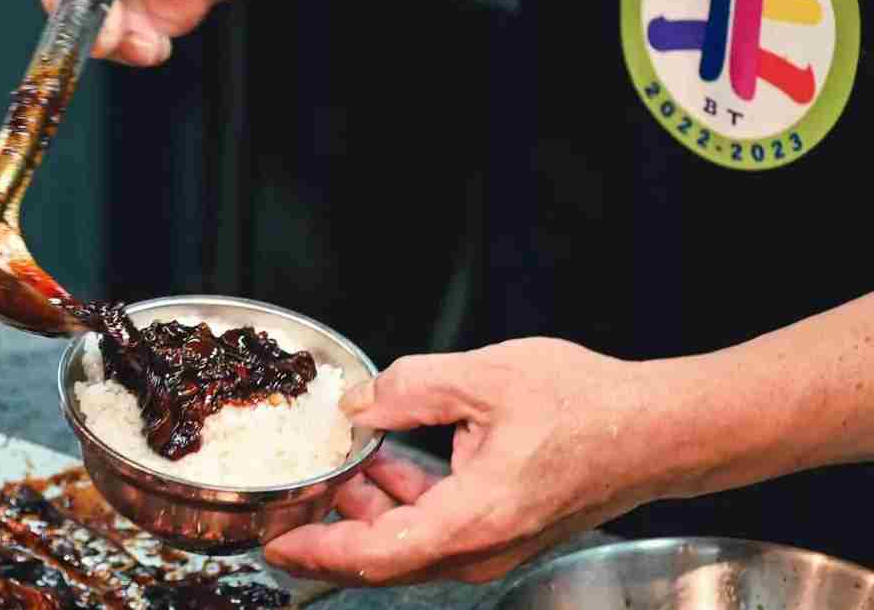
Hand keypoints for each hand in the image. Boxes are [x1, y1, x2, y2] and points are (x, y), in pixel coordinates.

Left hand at [263, 339, 669, 585]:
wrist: (660, 431)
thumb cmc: (588, 406)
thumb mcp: (484, 377)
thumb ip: (410, 389)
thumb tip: (358, 405)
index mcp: (474, 518)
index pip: (376, 555)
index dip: (318, 552)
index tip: (276, 541)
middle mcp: (483, 547)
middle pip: (384, 559)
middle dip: (330, 531)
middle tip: (290, 498)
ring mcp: (496, 547)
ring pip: (409, 546)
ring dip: (366, 513)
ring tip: (337, 469)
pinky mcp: (505, 534)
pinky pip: (436, 534)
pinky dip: (402, 506)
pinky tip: (385, 467)